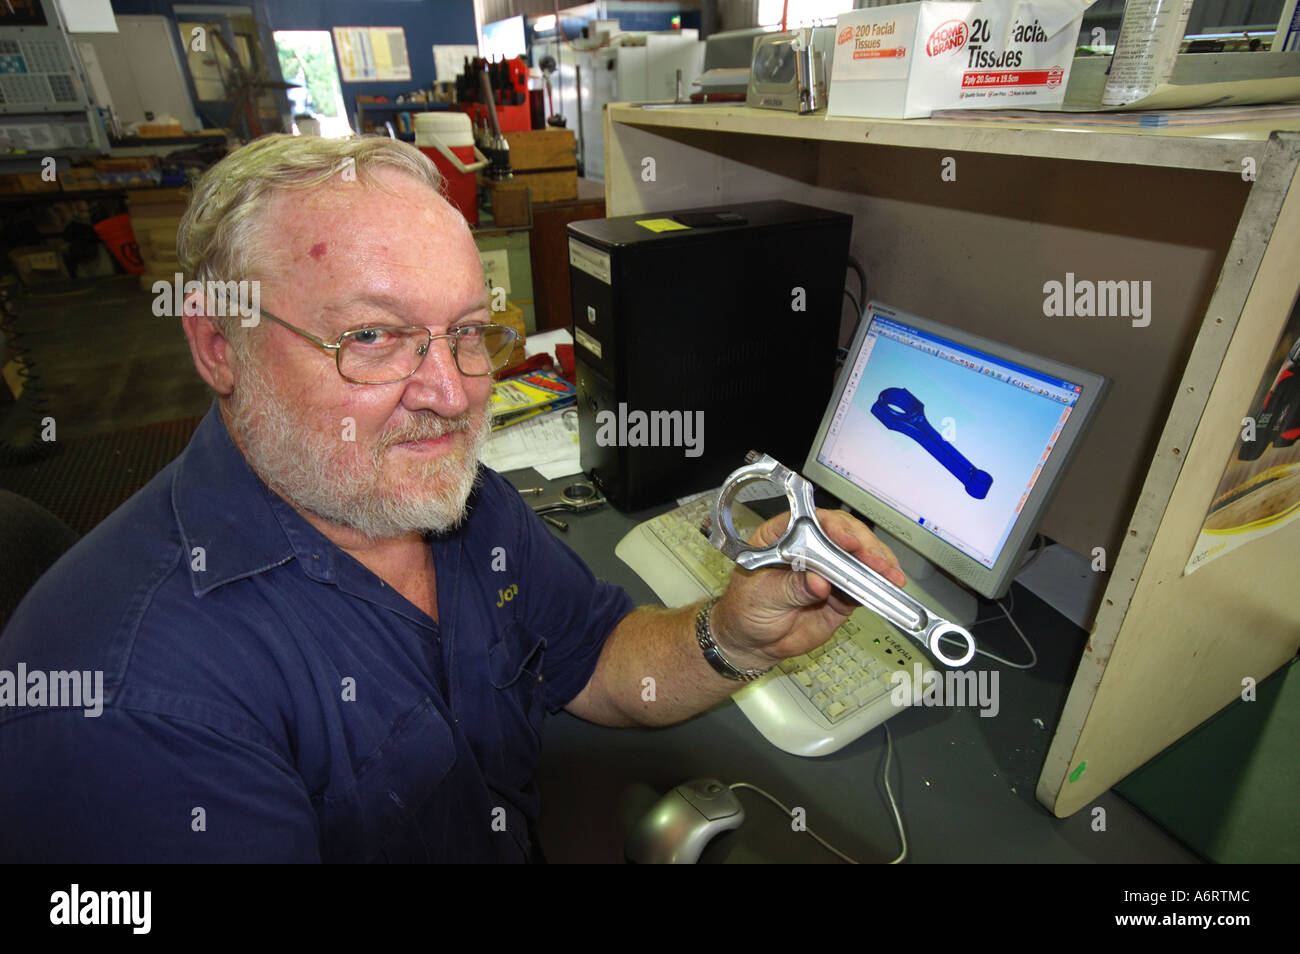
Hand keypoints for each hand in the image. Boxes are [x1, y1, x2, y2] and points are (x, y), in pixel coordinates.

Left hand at [710, 509, 905, 670]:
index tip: (846, 541)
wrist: (753, 642)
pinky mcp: (841, 592)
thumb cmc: (746, 610)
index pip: (810, 521)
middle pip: (843, 534)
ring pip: (859, 557)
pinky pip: (863, 585)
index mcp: (782, 536)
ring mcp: (828, 568)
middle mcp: (809, 547)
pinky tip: (889, 586)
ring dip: (878, 564)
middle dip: (863, 546)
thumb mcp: (761, 597)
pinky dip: (877, 586)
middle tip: (874, 561)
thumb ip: (790, 588)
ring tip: (890, 575)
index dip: (832, 527)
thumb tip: (818, 582)